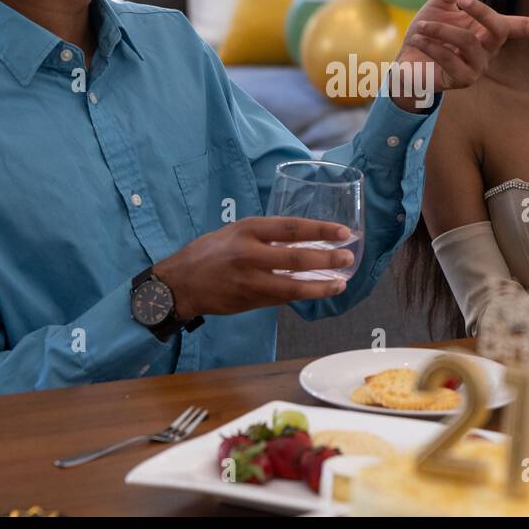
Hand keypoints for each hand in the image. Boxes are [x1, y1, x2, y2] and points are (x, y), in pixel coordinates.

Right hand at [153, 217, 356, 319]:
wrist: (179, 283)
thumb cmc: (209, 252)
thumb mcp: (235, 232)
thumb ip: (265, 235)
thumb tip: (300, 237)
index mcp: (248, 230)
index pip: (292, 227)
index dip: (321, 229)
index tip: (344, 232)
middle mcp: (250, 254)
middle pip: (297, 257)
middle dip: (328, 258)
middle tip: (348, 257)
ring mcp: (250, 281)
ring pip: (293, 285)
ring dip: (321, 286)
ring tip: (341, 283)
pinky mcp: (250, 301)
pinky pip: (282, 298)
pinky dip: (302, 294)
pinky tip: (318, 292)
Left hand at [387, 0, 528, 111]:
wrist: (406, 61)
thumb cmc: (426, 33)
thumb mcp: (438, 5)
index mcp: (489, 31)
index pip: (523, 28)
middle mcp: (488, 50)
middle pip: (500, 28)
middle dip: (482, 11)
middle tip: (461, 1)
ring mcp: (477, 68)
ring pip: (469, 42)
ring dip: (443, 30)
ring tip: (422, 26)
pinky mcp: (461, 81)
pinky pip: (451, 58)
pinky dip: (433, 44)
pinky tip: (420, 39)